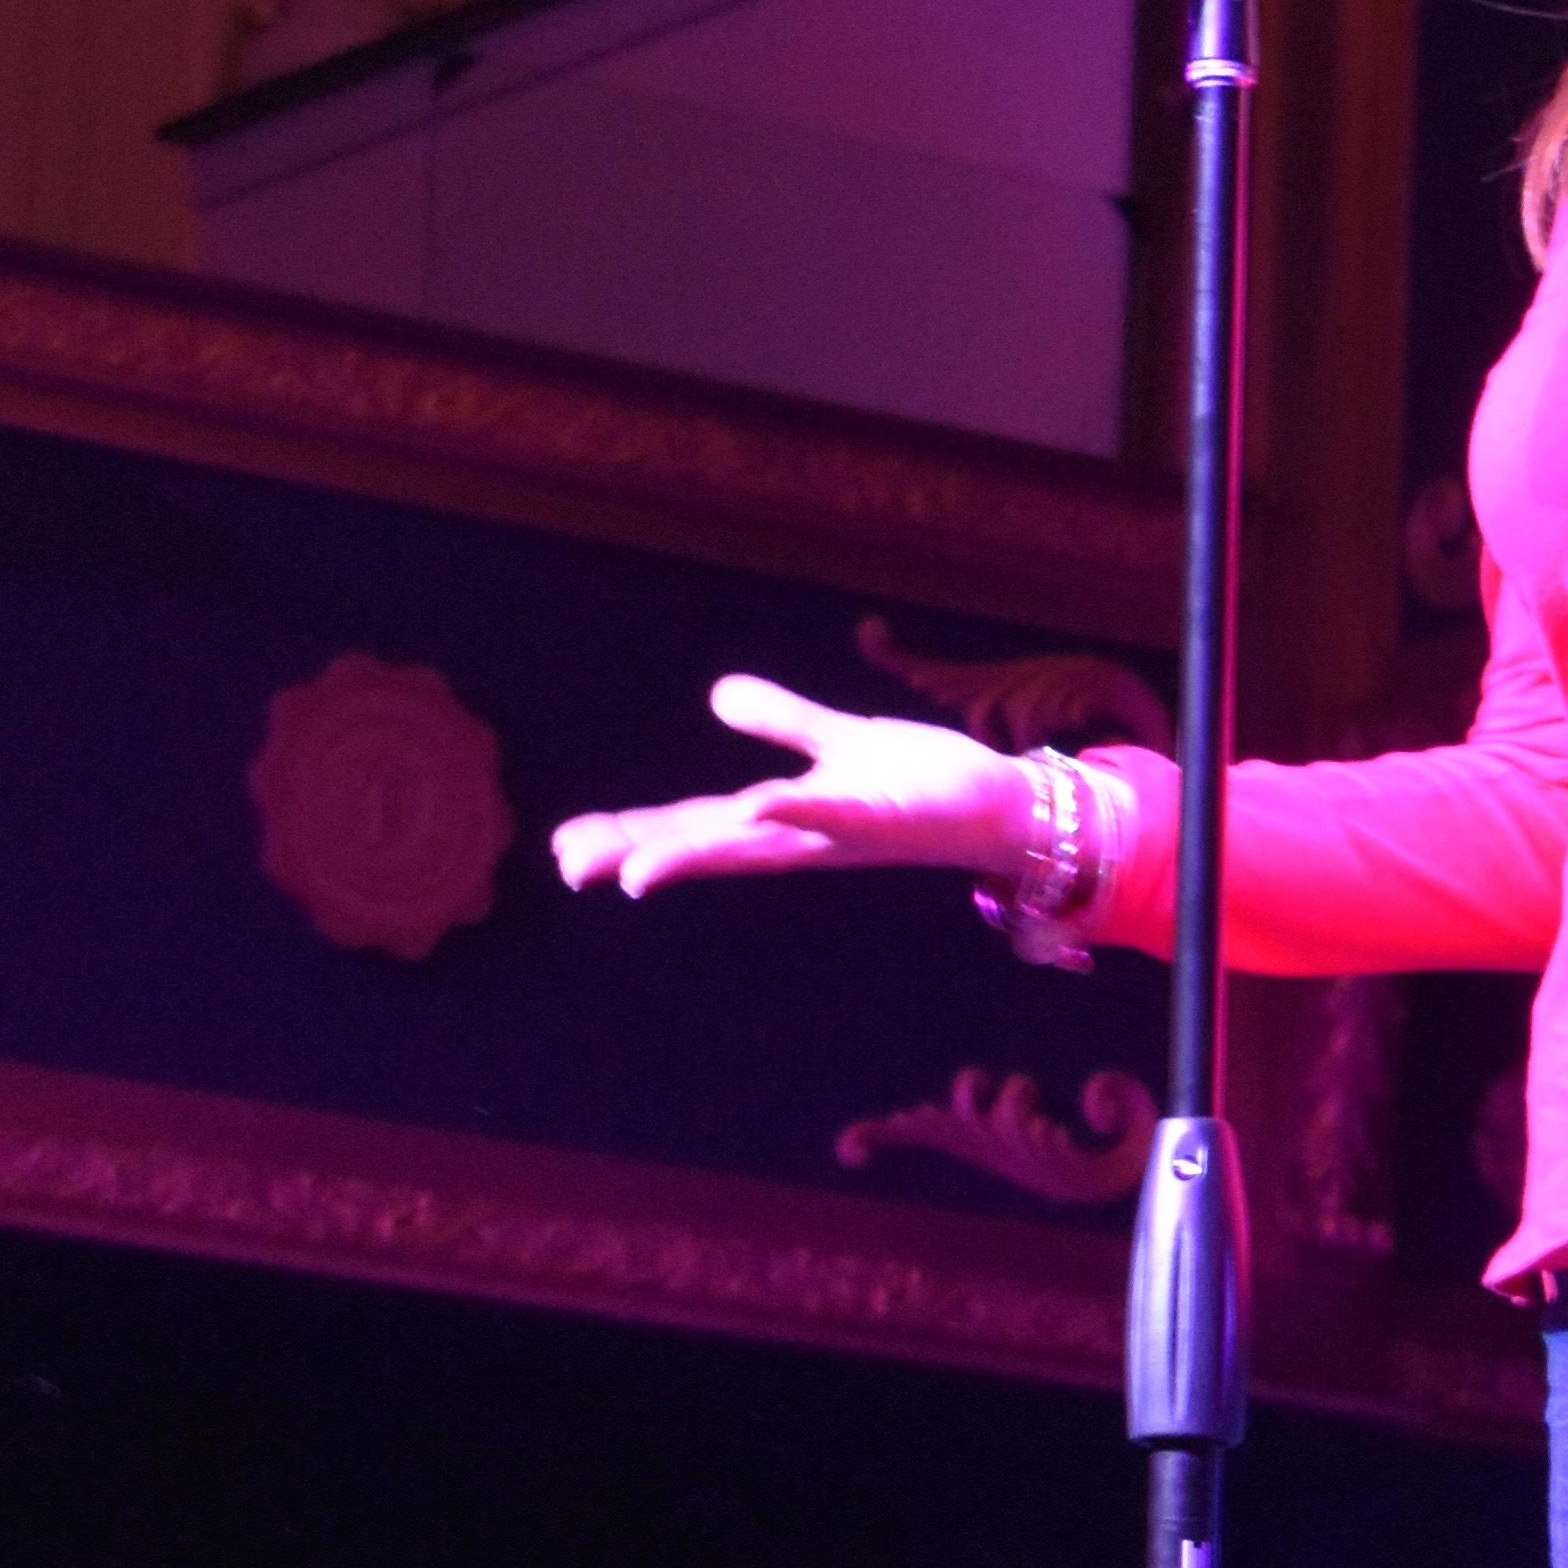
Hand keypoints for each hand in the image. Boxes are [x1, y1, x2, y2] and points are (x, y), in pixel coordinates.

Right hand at [551, 673, 1030, 901]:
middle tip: (569, 866)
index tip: (564, 849)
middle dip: (636, 853)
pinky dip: (794, 806)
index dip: (629, 835)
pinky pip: (831, 810)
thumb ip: (782, 720)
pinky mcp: (884, 815)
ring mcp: (840, 829)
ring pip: (752, 841)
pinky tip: (755, 804)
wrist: (1002, 805)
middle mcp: (803, 834)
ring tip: (633, 872)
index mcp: (784, 818)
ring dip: (695, 852)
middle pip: (706, 844)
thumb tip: (718, 695)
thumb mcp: (841, 741)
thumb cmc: (924, 782)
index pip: (692, 826)